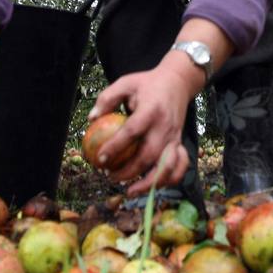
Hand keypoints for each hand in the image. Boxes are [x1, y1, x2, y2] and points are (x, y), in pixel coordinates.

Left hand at [89, 59, 198, 195]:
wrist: (178, 81)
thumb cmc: (147, 84)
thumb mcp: (125, 83)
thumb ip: (107, 98)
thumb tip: (92, 119)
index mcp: (151, 110)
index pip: (132, 132)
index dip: (116, 147)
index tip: (100, 158)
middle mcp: (165, 127)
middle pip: (149, 155)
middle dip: (129, 171)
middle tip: (110, 177)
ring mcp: (175, 137)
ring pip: (167, 166)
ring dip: (149, 183)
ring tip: (130, 191)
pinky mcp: (180, 143)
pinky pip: (180, 166)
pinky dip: (170, 179)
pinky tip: (154, 186)